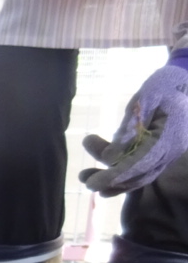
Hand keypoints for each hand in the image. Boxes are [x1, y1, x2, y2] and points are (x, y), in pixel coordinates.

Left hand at [80, 52, 187, 194]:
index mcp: (169, 137)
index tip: (94, 183)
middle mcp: (170, 150)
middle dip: (111, 181)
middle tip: (85, 180)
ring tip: (84, 175)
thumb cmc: (166, 84)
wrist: (185, 79)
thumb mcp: (146, 99)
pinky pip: (141, 167)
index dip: (116, 176)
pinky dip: (121, 171)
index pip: (141, 164)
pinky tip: (102, 170)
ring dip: (112, 178)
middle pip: (139, 174)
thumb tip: (109, 157)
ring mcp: (167, 152)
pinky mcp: (160, 151)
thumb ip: (129, 127)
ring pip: (139, 174)